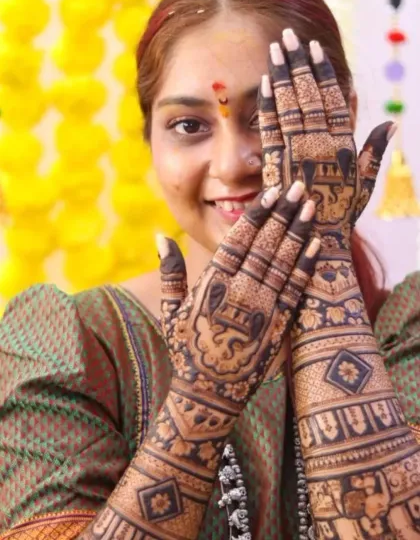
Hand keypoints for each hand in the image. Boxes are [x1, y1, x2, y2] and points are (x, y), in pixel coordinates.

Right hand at [157, 184, 319, 407]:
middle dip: (283, 213)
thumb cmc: (186, 349)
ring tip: (310, 206)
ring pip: (284, 261)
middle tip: (298, 186)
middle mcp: (240, 291)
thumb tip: (159, 236)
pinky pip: (296, 289)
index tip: (270, 192)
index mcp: (213, 284)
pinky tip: (316, 244)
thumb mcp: (170, 310)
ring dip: (299, 231)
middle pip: (266, 244)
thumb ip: (170, 271)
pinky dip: (307, 265)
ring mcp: (262, 308)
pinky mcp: (279, 325)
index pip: (238, 240)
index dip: (257, 214)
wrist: (209, 394)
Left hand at [258, 28, 394, 247]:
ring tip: (274, 50)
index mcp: (344, 146)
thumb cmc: (342, 218)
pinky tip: (263, 85)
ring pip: (291, 109)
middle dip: (297, 65)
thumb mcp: (365, 186)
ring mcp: (300, 155)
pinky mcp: (280, 166)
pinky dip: (269, 108)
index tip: (314, 50)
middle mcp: (322, 146)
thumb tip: (389, 125)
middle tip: (287, 38)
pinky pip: (273, 132)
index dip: (323, 73)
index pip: (333, 101)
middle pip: (309, 97)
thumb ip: (374, 154)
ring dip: (281, 77)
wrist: (318, 246)